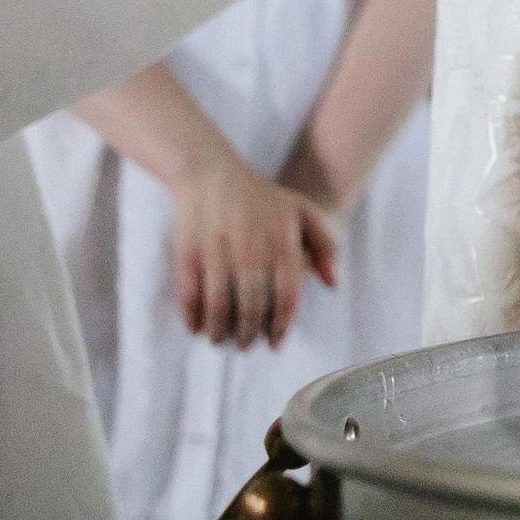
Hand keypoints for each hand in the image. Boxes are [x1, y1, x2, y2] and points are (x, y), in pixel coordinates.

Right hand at [168, 149, 337, 348]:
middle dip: (249, 334)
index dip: (281, 325)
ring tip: (221, 341)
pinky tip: (197, 328)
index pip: (287, 296)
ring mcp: (218, 250)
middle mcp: (251, 248)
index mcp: (282, 241)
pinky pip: (191, 295)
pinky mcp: (188, 252)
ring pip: (219, 306)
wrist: (211, 174)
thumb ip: (325, 245)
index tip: (275, 342)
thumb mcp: (302, 212)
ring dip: (220, 331)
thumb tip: (332, 284)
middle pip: (252, 306)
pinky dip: (193, 317)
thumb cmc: (262, 197)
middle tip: (247, 346)